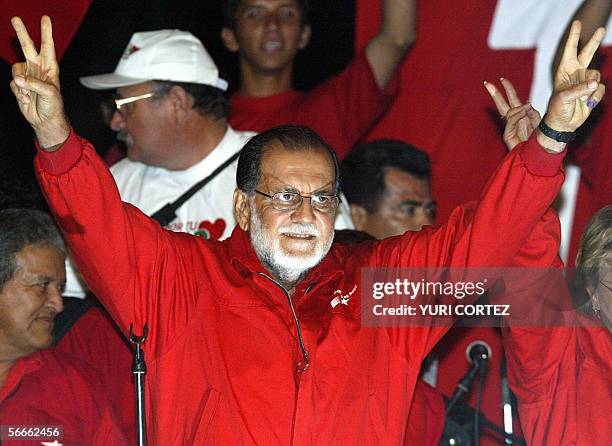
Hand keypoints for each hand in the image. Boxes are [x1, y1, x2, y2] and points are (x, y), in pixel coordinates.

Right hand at [10, 16, 69, 149]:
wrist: (45, 120)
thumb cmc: (54, 106)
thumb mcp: (49, 93)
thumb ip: (34, 83)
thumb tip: (18, 78)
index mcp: (50, 68)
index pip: (48, 47)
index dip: (46, 33)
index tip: (46, 19)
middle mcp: (38, 69)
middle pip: (27, 47)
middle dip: (21, 33)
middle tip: (15, 18)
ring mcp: (27, 76)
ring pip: (16, 69)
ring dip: (21, 84)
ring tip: (30, 95)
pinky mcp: (19, 85)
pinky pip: (13, 83)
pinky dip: (19, 92)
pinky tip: (27, 100)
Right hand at [484, 78, 541, 150]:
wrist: (539, 154)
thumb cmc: (539, 140)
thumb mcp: (539, 122)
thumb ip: (532, 112)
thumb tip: (526, 103)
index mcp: (520, 115)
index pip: (511, 99)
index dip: (507, 89)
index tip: (502, 80)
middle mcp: (513, 120)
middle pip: (501, 104)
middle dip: (495, 93)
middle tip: (487, 83)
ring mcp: (509, 127)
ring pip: (507, 111)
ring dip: (517, 107)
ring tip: (527, 108)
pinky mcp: (507, 135)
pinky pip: (511, 121)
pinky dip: (517, 115)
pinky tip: (524, 112)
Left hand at [543, 21, 605, 140]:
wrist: (563, 124)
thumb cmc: (557, 109)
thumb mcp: (564, 98)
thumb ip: (579, 89)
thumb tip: (595, 84)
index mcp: (564, 71)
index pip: (570, 51)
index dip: (574, 37)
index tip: (577, 23)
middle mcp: (576, 73)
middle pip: (588, 54)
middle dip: (594, 42)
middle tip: (601, 29)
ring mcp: (585, 81)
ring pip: (596, 76)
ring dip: (591, 88)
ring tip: (582, 99)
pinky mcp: (593, 91)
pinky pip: (600, 89)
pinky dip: (595, 97)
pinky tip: (587, 103)